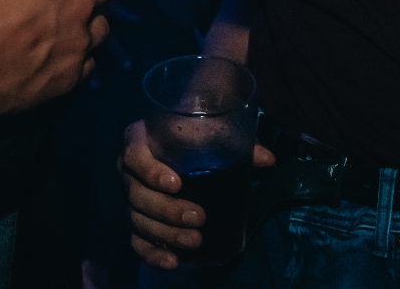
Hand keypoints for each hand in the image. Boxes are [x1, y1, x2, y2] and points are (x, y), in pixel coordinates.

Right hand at [121, 120, 274, 269]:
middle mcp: (130, 172)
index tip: (177, 184)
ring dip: (167, 234)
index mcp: (139, 141)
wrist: (180, 155)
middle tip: (199, 217)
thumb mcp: (214, 137)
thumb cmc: (195, 141)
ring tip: (195, 240)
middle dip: (167, 210)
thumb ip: (239, 145)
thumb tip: (269, 160)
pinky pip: (137, 243)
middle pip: (138, 195)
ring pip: (139, 221)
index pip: (134, 155)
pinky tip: (174, 261)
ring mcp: (131, 200)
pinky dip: (153, 255)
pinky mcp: (136, 224)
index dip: (151, 171)